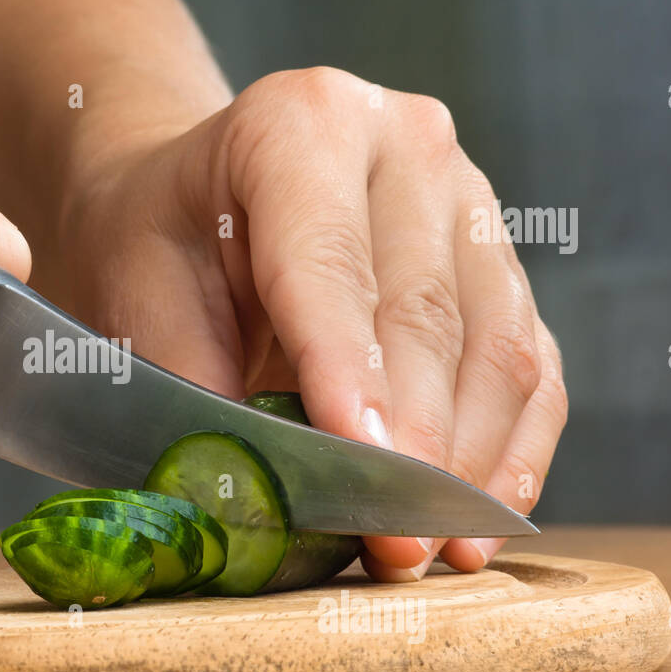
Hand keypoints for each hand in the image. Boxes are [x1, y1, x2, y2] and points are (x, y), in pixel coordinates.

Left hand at [48, 67, 566, 579]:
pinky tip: (480, 516)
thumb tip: (259, 500)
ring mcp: (468, 197)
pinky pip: (531, 362)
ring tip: (435, 549)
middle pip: (425, 310)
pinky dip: (511, 446)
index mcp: (300, 122)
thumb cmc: (156, 246)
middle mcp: (405, 142)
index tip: (366, 466)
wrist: (192, 202)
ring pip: (496, 343)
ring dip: (469, 459)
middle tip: (395, 545)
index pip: (330, 264)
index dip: (350, 373)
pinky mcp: (498, 261)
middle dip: (414, 443)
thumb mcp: (139, 299)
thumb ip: (195, 389)